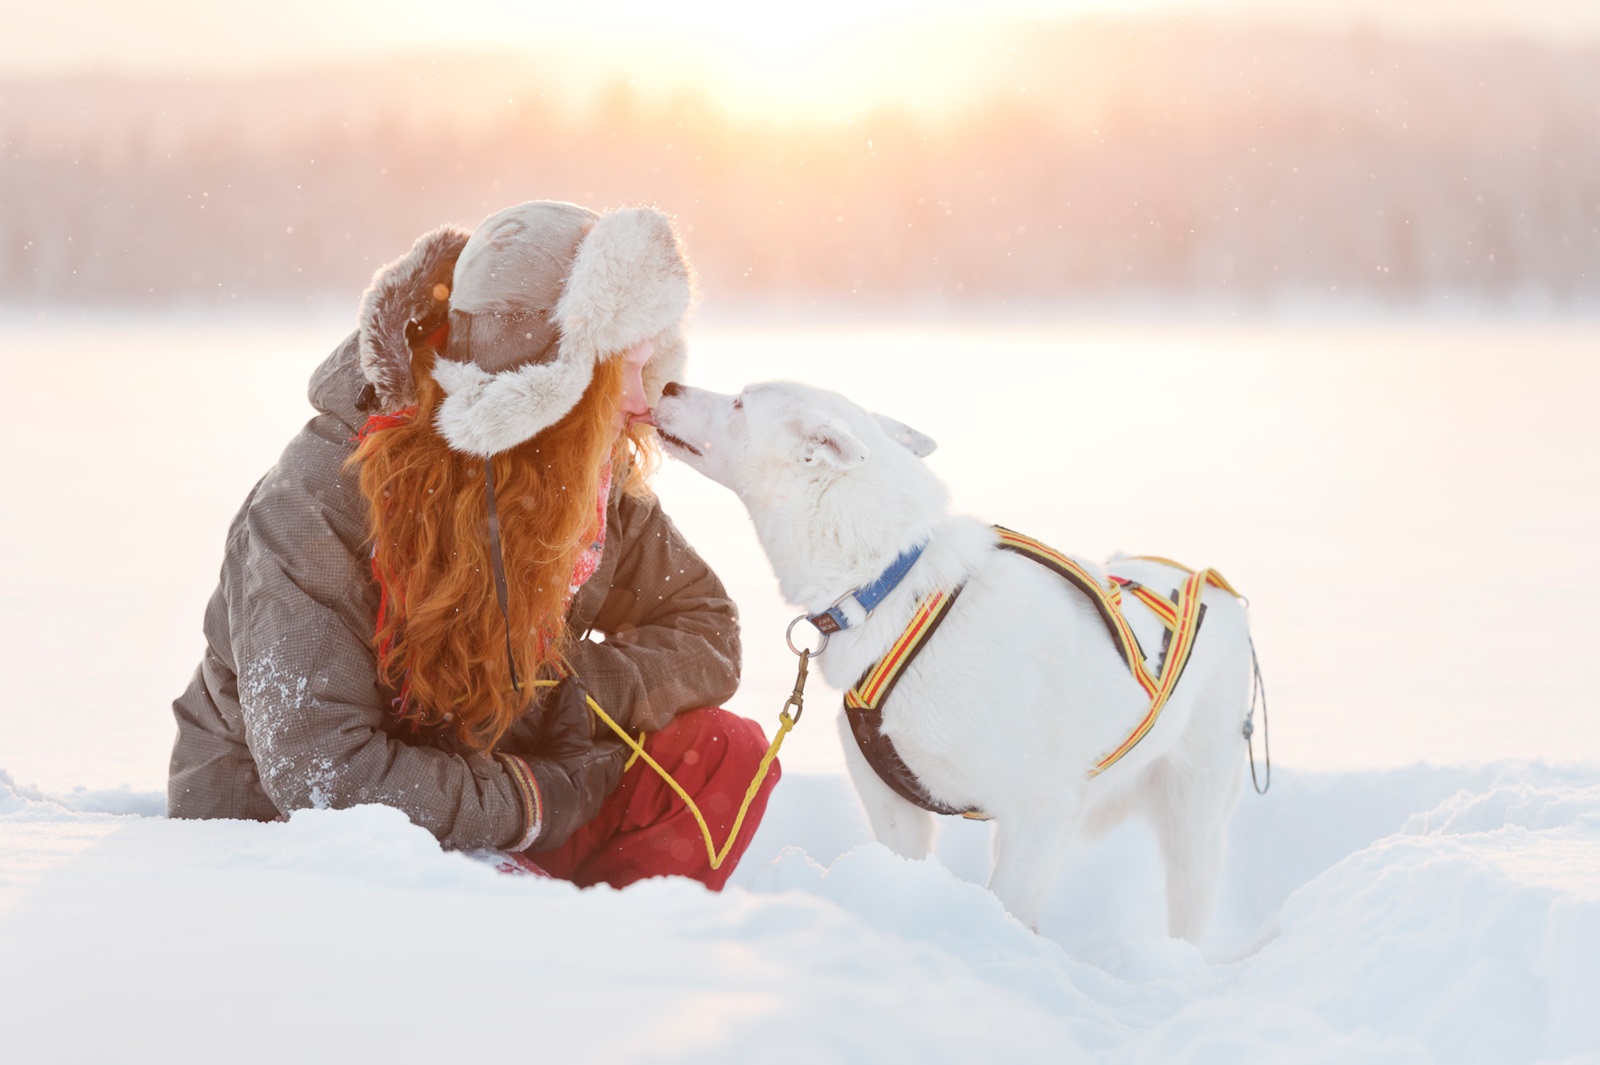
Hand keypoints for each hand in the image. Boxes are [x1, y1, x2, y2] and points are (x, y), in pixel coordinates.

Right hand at [519, 676, 626, 850]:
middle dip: (606, 764)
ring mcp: (582, 811)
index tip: (626, 736)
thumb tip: (575, 682)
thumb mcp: (565, 731)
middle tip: (600, 754)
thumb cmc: (558, 764)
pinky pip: (570, 810)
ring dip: (586, 784)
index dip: (621, 743)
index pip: (620, 751)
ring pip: (591, 793)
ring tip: (576, 774)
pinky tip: (556, 796)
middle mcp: (598, 790)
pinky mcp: (563, 825)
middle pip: (608, 774)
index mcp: (605, 766)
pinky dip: (566, 801)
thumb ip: (571, 707)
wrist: (535, 808)